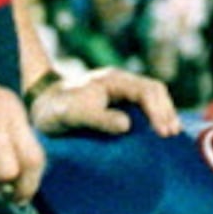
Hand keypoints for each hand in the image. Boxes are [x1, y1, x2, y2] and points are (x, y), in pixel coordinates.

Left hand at [30, 69, 179, 138]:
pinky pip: (143, 104)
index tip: (163, 131)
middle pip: (154, 90)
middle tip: (171, 133)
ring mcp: (119, 91)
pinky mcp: (117, 102)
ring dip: (162, 112)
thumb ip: (99, 119)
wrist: (41, 105)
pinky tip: (157, 130)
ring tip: (170, 132)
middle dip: (166, 110)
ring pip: (151, 96)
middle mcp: (120, 82)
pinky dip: (154, 115)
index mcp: (113, 80)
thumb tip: (127, 125)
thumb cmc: (56, 109)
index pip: (146, 90)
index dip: (158, 110)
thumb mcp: (74, 115)